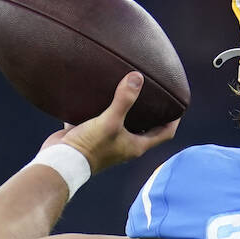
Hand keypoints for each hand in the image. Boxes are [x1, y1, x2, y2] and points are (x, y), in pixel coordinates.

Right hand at [39, 72, 179, 172]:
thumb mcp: (110, 121)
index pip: (165, 133)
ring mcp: (108, 141)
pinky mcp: (90, 136)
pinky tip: (99, 92)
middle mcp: (125, 145)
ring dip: (126, 108)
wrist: (60, 160)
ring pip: (122, 122)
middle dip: (152, 113)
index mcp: (136, 145)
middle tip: (155, 93)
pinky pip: (99, 118)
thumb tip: (137, 77)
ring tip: (129, 89)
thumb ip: (124, 100)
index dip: (174, 120)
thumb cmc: (90, 146)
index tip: (178, 105)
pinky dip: (100, 107)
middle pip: (146, 127)